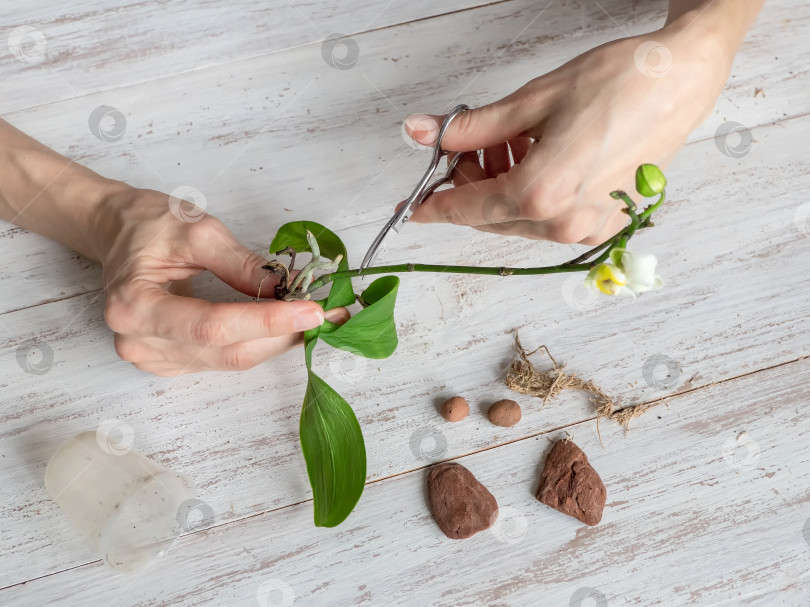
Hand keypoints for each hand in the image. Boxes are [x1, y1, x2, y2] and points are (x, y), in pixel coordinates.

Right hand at [98, 187, 346, 375]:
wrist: (118, 233)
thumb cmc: (148, 224)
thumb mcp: (196, 229)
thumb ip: (241, 263)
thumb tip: (285, 289)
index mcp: (134, 306)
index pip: (212, 326)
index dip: (267, 322)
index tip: (312, 311)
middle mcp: (140, 343)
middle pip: (227, 351)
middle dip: (283, 334)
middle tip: (328, 315)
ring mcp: (155, 359)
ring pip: (232, 360)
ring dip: (276, 340)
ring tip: (311, 317)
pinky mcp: (172, 363)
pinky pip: (224, 359)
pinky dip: (258, 342)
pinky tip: (282, 325)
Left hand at [404, 16, 735, 244]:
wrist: (681, 81)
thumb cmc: (616, 83)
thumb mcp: (530, 101)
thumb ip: (470, 128)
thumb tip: (420, 132)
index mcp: (540, 193)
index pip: (467, 209)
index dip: (434, 206)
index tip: (412, 208)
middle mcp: (563, 222)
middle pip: (491, 217)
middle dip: (470, 186)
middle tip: (466, 149)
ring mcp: (588, 228)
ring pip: (519, 220)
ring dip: (501, 189)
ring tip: (511, 143)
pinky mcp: (607, 224)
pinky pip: (549, 220)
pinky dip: (532, 195)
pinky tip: (536, 158)